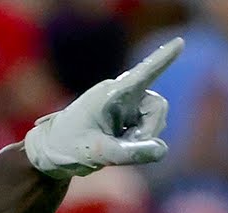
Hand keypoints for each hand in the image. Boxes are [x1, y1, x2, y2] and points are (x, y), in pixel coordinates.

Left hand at [24, 38, 182, 178]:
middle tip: (127, 147)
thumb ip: (128, 153)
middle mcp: (121, 95)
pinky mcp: (127, 119)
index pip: (143, 74)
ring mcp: (126, 107)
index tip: (179, 43)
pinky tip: (116, 146)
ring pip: (154, 120)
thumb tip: (161, 150)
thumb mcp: (96, 153)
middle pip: (157, 107)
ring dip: (142, 137)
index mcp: (111, 94)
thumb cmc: (66, 147)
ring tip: (113, 147)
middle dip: (150, 130)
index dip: (163, 59)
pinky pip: (147, 130)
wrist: (49, 153)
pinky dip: (138, 142)